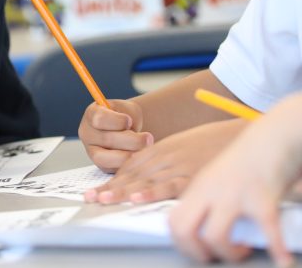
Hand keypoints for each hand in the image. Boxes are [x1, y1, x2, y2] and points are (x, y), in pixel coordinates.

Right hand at [78, 98, 151, 171]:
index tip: (130, 121)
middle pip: (107, 139)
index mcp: (91, 114)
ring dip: (129, 156)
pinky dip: (128, 165)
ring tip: (145, 150)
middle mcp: (87, 134)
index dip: (117, 121)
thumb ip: (127, 116)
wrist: (129, 129)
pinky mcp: (102, 166)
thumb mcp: (127, 109)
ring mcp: (92, 151)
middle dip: (132, 140)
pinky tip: (139, 159)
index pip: (99, 119)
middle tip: (148, 138)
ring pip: (106, 159)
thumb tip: (131, 130)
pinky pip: (113, 170)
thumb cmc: (126, 117)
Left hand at [84, 119, 246, 204]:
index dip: (114, 179)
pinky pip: (169, 185)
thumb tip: (152, 177)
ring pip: (145, 180)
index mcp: (161, 149)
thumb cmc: (214, 143)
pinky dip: (152, 192)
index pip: (131, 165)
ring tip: (105, 200)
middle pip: (133, 174)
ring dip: (123, 191)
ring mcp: (178, 166)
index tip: (98, 190)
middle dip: (111, 187)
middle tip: (92, 198)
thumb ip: (167, 160)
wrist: (240, 134)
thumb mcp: (184, 147)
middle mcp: (165, 157)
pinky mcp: (192, 175)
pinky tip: (137, 198)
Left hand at [169, 95, 301, 267]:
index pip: (171, 219)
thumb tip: (201, 222)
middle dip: (195, 252)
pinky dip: (277, 251)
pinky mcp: (261, 197)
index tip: (193, 249)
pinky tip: (283, 261)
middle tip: (212, 256)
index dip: (178, 241)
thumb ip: (206, 197)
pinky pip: (267, 232)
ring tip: (243, 250)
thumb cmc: (247, 158)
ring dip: (228, 253)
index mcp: (196, 186)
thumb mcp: (217, 176)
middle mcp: (209, 190)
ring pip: (215, 235)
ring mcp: (233, 194)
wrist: (272, 134)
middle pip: (183, 228)